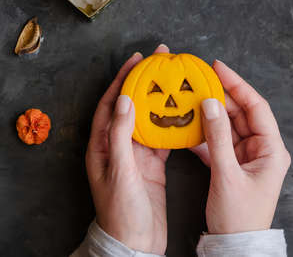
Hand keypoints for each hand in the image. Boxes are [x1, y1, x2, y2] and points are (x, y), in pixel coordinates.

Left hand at [86, 45, 169, 254]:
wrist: (136, 243)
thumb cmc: (120, 211)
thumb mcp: (119, 170)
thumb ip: (120, 134)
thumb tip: (124, 100)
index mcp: (102, 145)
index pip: (111, 103)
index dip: (122, 79)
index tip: (137, 60)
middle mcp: (117, 145)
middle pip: (131, 106)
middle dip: (143, 83)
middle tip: (159, 63)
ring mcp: (136, 154)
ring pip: (148, 119)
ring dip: (158, 101)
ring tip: (172, 82)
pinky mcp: (151, 164)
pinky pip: (162, 138)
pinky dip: (171, 125)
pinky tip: (182, 113)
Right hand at [192, 60, 290, 234]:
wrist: (233, 246)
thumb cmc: (238, 216)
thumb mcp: (226, 174)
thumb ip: (217, 137)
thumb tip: (209, 104)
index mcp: (271, 149)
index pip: (256, 107)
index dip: (238, 84)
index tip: (218, 68)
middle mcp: (261, 149)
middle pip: (241, 112)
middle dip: (221, 96)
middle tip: (200, 80)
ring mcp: (246, 155)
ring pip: (228, 125)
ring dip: (211, 113)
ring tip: (192, 98)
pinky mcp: (232, 163)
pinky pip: (219, 139)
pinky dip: (205, 132)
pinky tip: (190, 125)